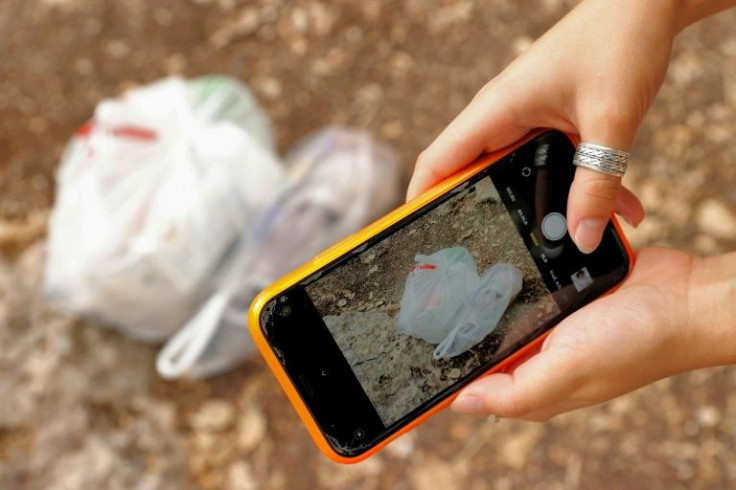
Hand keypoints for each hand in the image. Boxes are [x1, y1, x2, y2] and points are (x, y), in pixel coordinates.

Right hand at [408, 0, 684, 252]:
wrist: (648, 6)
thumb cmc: (620, 42)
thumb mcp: (611, 121)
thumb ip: (597, 184)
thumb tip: (582, 238)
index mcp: (496, 111)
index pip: (438, 163)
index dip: (420, 201)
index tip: (417, 239)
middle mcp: (503, 118)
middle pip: (473, 178)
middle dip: (482, 217)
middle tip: (493, 258)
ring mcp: (527, 122)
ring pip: (518, 178)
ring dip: (540, 209)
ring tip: (564, 243)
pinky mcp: (552, 125)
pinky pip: (552, 168)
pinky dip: (578, 191)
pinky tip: (619, 212)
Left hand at [449, 247, 735, 420]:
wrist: (685, 297)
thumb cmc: (635, 342)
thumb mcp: (570, 372)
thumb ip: (516, 391)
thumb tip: (461, 403)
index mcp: (532, 379)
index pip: (473, 381)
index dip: (441, 371)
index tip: (406, 349)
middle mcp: (535, 351)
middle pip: (479, 340)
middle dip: (453, 322)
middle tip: (421, 294)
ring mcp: (547, 318)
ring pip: (497, 306)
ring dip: (480, 290)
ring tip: (447, 268)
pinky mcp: (558, 288)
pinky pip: (524, 280)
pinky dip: (511, 269)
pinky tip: (492, 252)